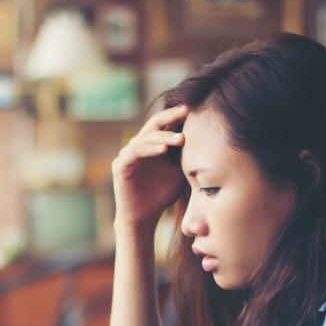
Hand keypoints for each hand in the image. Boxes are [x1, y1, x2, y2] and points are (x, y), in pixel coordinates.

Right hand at [111, 105, 188, 228]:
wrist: (144, 217)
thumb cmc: (162, 194)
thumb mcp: (179, 171)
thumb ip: (185, 154)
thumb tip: (205, 136)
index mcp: (151, 144)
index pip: (164, 123)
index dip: (176, 114)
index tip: (194, 109)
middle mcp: (138, 145)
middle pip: (154, 124)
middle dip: (171, 117)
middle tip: (187, 113)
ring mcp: (127, 154)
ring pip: (145, 137)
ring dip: (164, 137)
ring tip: (180, 139)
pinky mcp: (120, 165)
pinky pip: (135, 152)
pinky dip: (149, 149)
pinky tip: (162, 151)